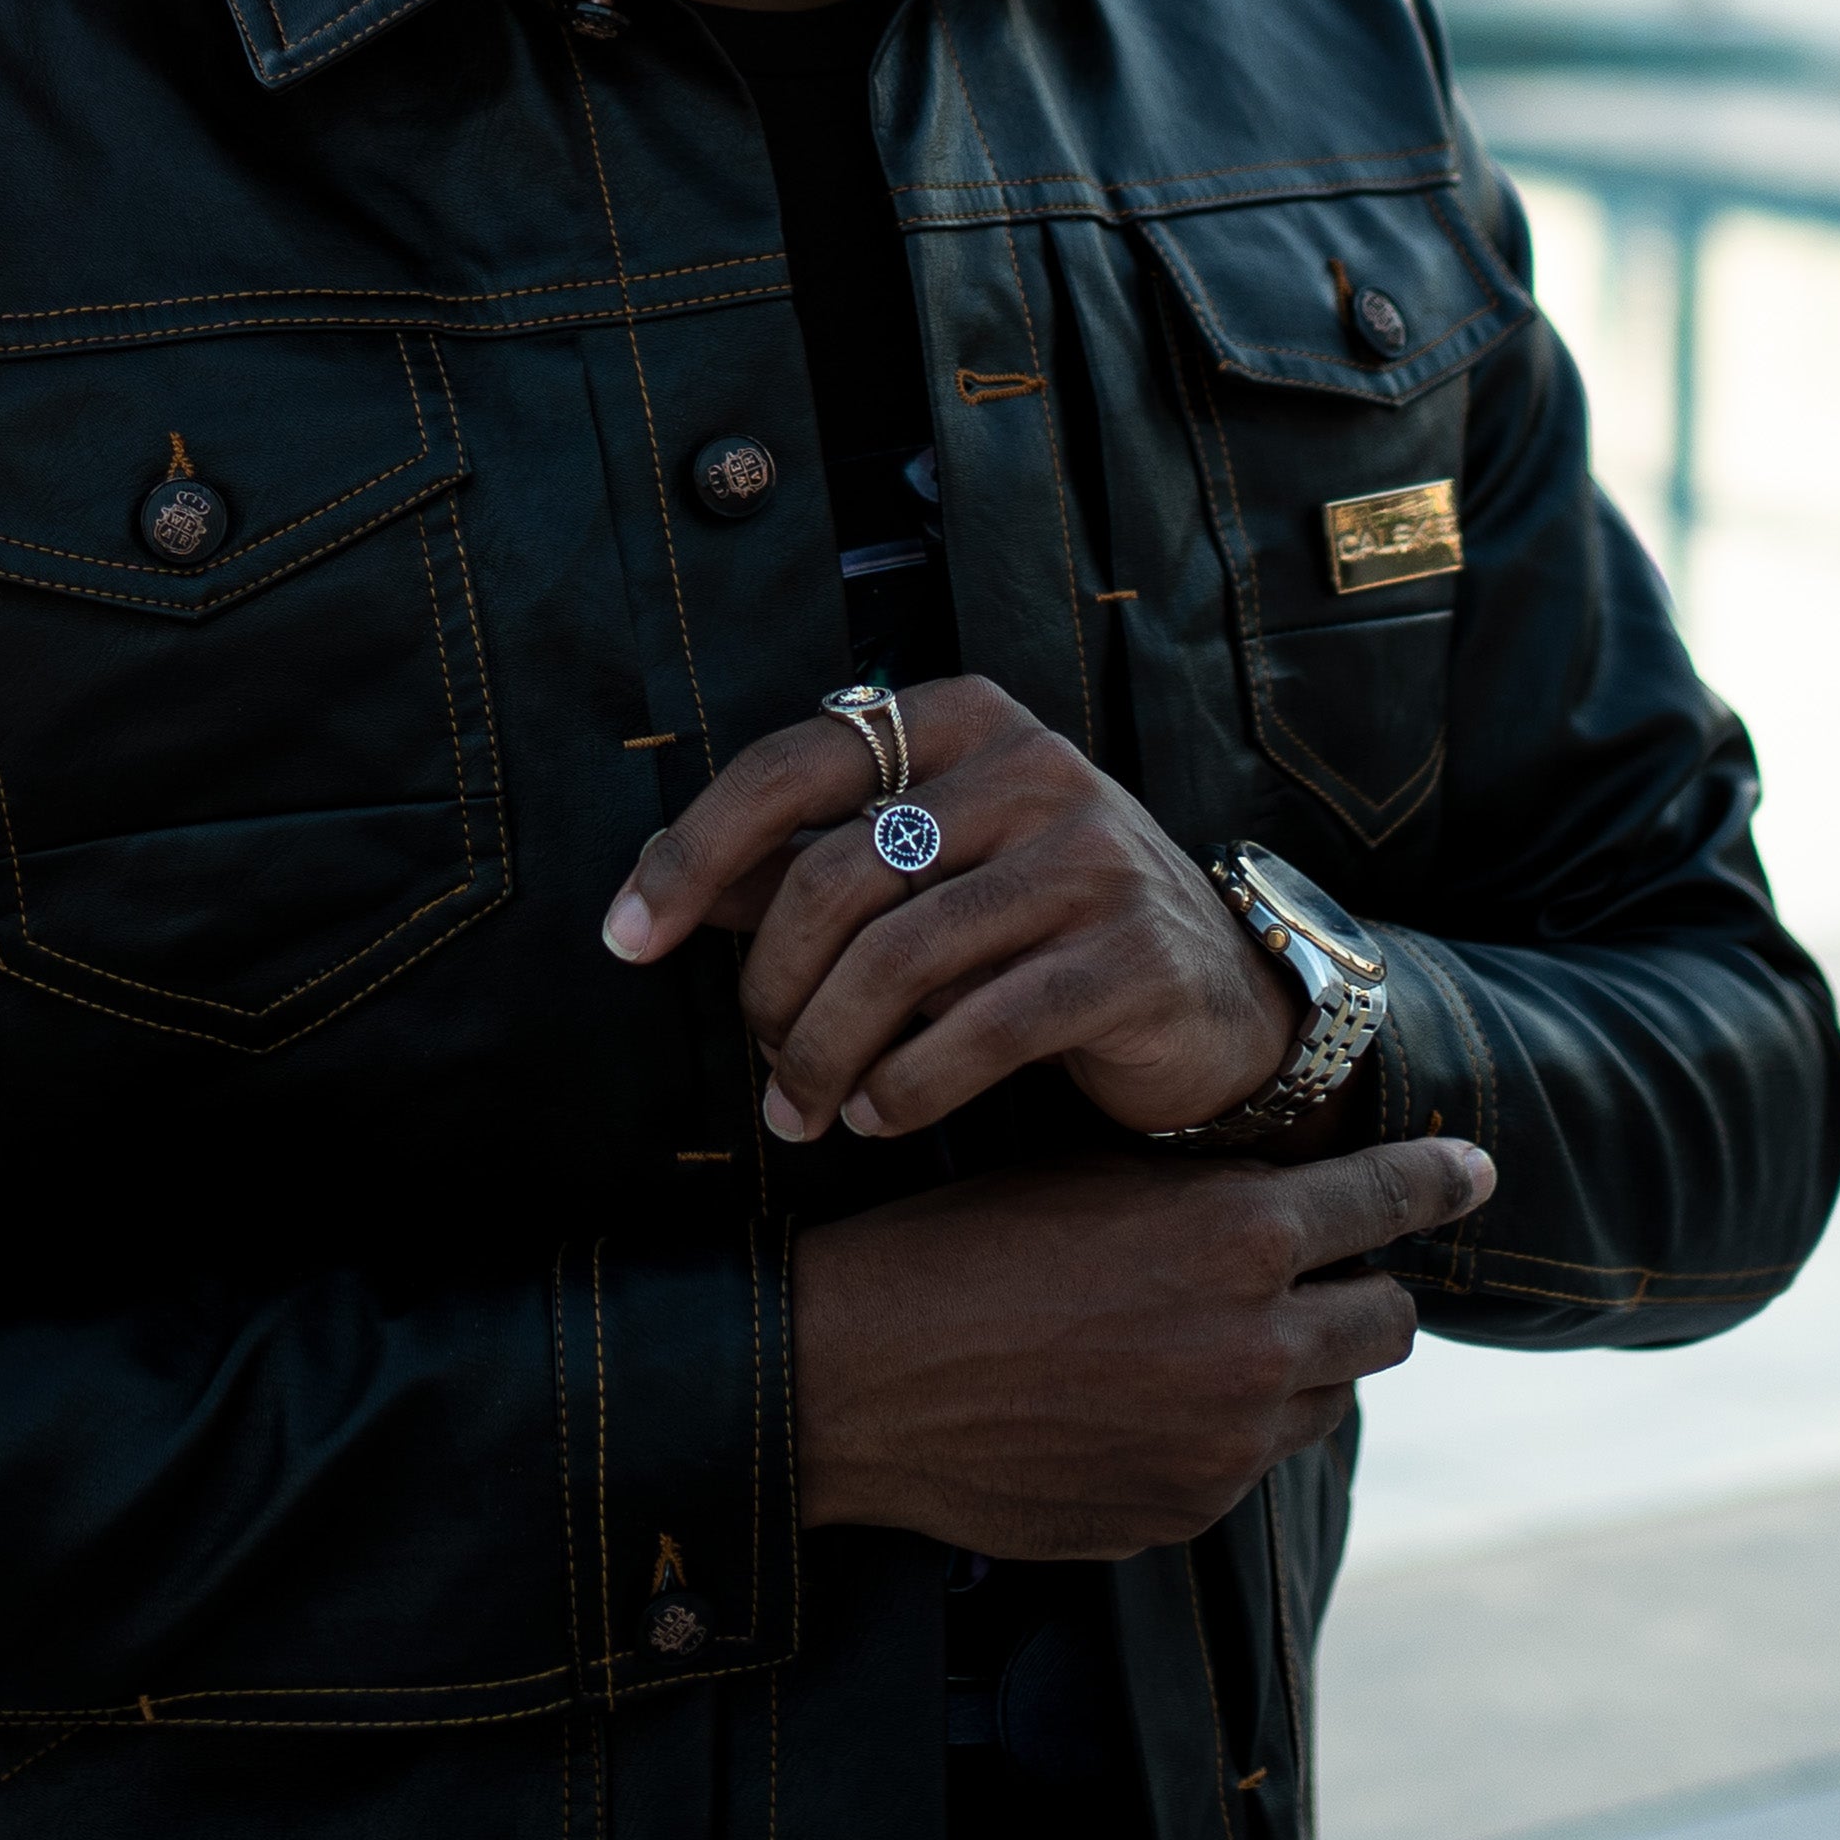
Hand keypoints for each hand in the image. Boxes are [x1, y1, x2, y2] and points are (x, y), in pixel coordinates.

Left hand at [603, 675, 1302, 1142]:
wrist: (1215, 995)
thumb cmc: (1037, 926)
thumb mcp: (924, 870)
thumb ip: (805, 865)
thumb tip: (666, 888)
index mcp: (964, 721)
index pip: (793, 767)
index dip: (690, 855)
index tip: (624, 938)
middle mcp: (1032, 767)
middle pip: (833, 878)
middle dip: (768, 990)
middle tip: (763, 1064)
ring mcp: (1091, 857)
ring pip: (895, 963)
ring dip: (825, 1057)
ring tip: (806, 1110)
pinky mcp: (1131, 955)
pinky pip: (979, 1032)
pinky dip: (906, 1089)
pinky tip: (881, 1118)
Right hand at [790, 1139, 1496, 1554]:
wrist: (859, 1380)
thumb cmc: (963, 1247)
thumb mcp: (1095, 1180)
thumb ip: (1209, 1196)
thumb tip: (1292, 1203)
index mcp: (1236, 1237)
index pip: (1386, 1198)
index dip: (1440, 1179)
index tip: (1475, 1172)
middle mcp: (1256, 1348)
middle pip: (1387, 1322)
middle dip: (1362, 1290)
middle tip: (1311, 1272)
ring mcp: (1226, 1448)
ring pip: (1323, 1402)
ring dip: (1295, 1368)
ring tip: (1206, 1338)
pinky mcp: (1182, 1515)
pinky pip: (1244, 1466)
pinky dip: (1222, 1431)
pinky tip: (1138, 1401)